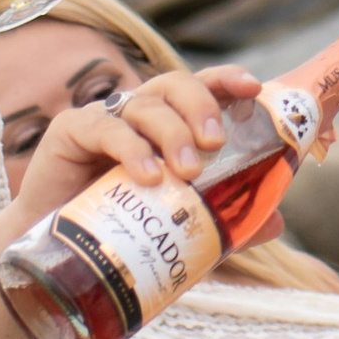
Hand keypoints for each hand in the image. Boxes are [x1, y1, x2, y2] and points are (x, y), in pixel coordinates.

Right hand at [0, 66, 260, 237]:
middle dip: (202, 106)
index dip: (226, 80)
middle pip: (175, 86)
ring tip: (188, 172)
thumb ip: (225, 220)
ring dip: (172, 134)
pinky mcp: (70, 132)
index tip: (252, 87)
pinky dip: (131, 148)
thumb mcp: (181, 225)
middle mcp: (137, 113)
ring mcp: (103, 119)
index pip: (201, 88)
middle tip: (216, 143)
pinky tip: (147, 176)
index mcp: (167, 124)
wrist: (61, 258)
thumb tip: (277, 223)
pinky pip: (105, 128)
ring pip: (145, 105)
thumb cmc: (123, 232)